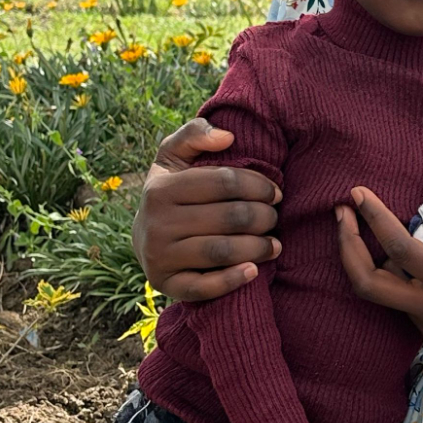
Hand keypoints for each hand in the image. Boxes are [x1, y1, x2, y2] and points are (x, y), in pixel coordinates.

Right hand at [133, 118, 282, 301]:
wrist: (145, 237)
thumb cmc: (173, 190)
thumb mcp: (175, 156)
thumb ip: (196, 134)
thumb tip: (227, 137)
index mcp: (161, 188)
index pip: (224, 182)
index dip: (258, 185)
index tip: (276, 193)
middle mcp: (157, 223)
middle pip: (229, 218)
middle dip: (263, 217)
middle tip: (276, 218)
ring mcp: (160, 257)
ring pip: (221, 251)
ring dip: (257, 247)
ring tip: (275, 244)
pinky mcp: (167, 285)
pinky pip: (204, 287)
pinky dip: (233, 280)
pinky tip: (255, 270)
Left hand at [335, 169, 422, 346]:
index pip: (399, 249)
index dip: (373, 218)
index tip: (357, 193)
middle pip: (367, 284)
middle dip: (346, 247)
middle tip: (342, 214)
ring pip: (385, 294)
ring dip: (377, 260)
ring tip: (381, 231)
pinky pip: (403, 304)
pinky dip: (400, 278)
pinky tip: (411, 260)